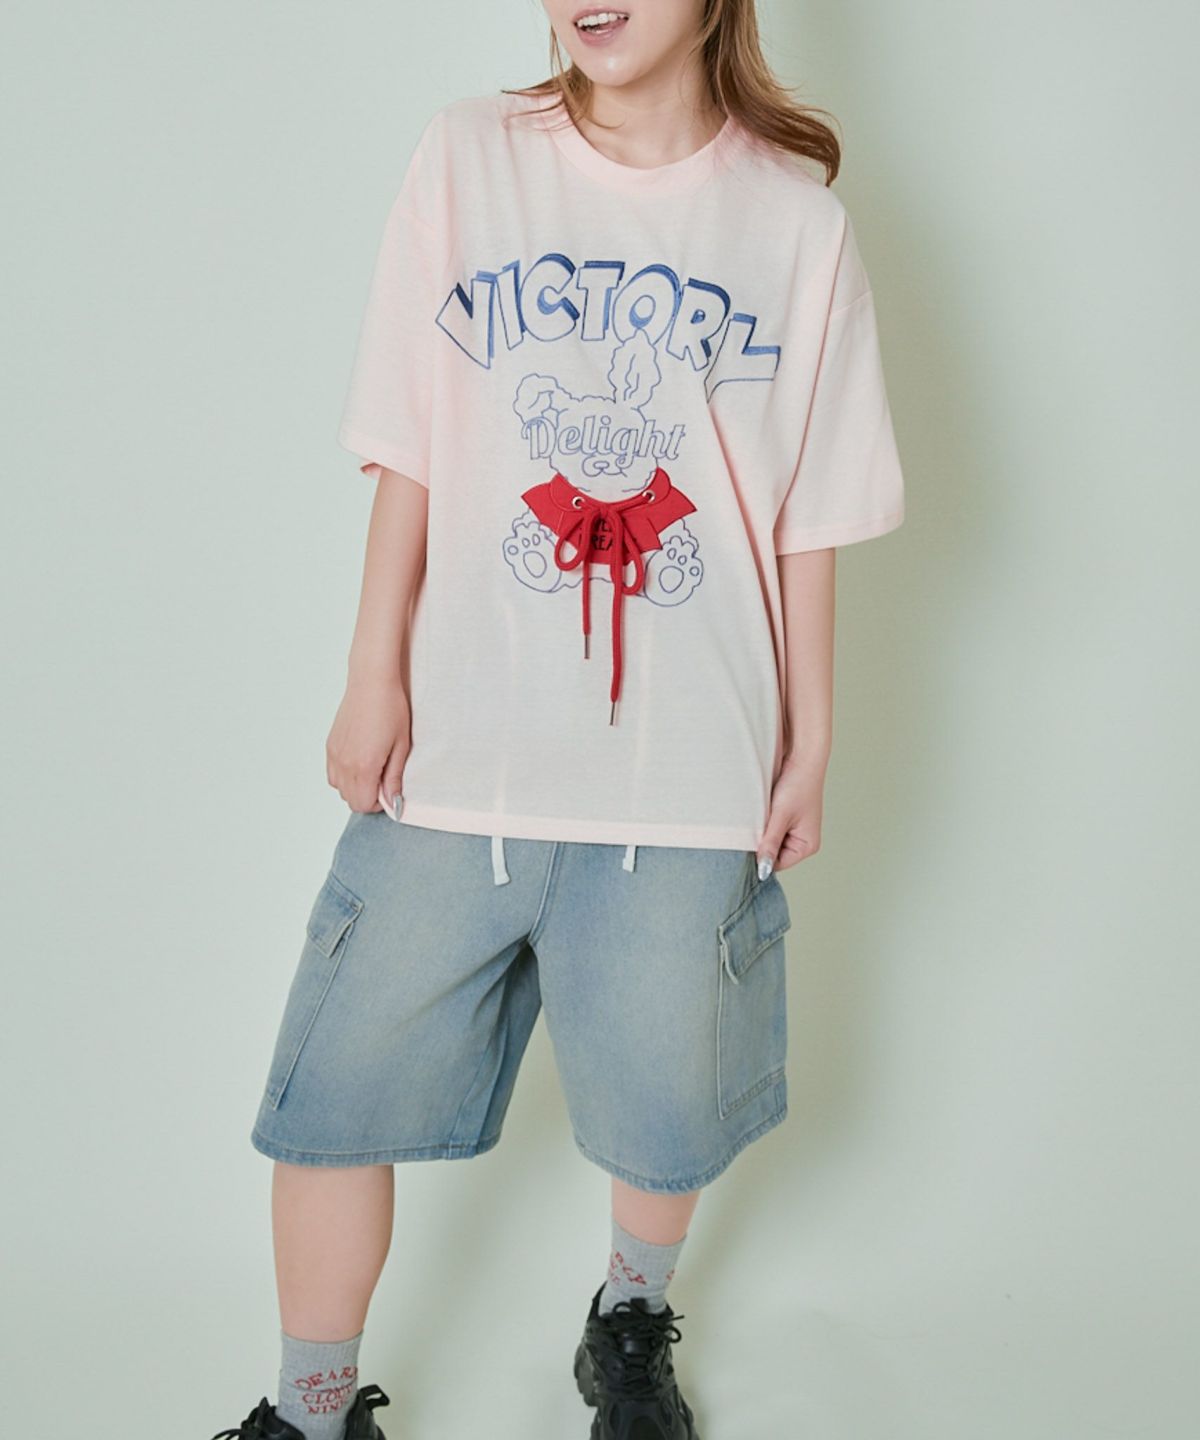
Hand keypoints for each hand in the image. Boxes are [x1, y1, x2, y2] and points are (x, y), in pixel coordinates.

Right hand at [326, 670, 411, 813]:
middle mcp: (345, 764)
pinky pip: (332, 774)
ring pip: (339, 788)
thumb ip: (394, 777)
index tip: (390, 790)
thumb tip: (393, 801)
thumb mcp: (400, 746)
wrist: (371, 683)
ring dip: (355, 787)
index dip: (379, 803)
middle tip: (383, 779)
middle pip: (351, 800)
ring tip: (371, 769)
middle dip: (368, 797)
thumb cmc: (390, 709)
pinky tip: (359, 762)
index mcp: (364, 766)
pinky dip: (344, 776)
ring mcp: (334, 755)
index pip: (364, 804)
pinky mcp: (330, 746)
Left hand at [756, 752, 825, 874]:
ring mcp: (795, 830)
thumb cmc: (797, 785)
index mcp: (807, 846)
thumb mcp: (781, 816)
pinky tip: (761, 812)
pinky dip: (763, 823)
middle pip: (773, 854)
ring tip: (760, 817)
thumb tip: (763, 870)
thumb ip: (771, 843)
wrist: (802, 758)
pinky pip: (770, 829)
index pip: (777, 864)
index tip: (745, 848)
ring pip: (770, 841)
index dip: (760, 858)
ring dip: (761, 832)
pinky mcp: (787, 819)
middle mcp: (803, 841)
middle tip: (751, 829)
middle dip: (761, 844)